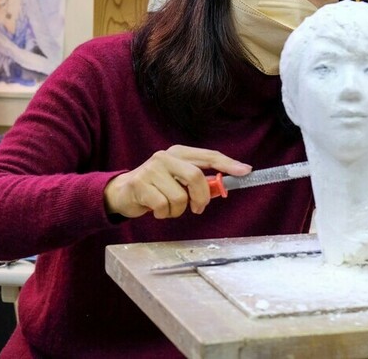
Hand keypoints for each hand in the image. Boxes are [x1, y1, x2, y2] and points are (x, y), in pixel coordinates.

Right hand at [103, 145, 251, 218]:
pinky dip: (164, 214)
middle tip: (198, 208)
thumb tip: (223, 187)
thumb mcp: (177, 180)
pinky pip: (163, 207)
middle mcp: (165, 157)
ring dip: (178, 210)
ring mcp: (151, 170)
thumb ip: (198, 181)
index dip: (228, 164)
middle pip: (195, 177)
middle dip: (201, 197)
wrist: (121, 193)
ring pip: (180, 197)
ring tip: (168, 208)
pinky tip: (156, 210)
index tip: (246, 171)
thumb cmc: (156, 187)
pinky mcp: (140, 185)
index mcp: (178, 152)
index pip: (209, 155)